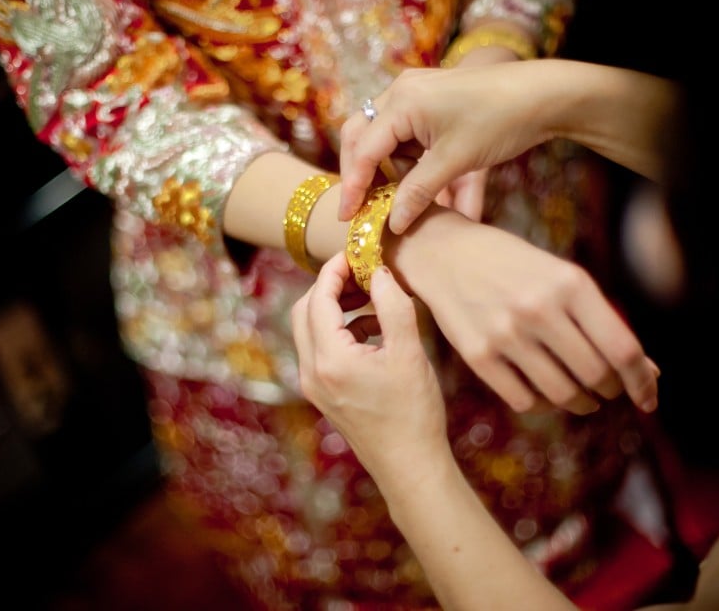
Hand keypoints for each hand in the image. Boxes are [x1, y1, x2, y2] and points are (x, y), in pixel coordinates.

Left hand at [291, 253, 448, 478]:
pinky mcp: (324, 393)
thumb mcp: (409, 352)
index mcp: (329, 359)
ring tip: (372, 299)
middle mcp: (311, 371)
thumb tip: (378, 272)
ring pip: (310, 330)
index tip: (355, 253)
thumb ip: (392, 306)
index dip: (333, 270)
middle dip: (330, 286)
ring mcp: (314, 385)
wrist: (410, 465)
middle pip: (305, 310)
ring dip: (336, 308)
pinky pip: (321, 349)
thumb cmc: (413, 413)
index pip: (318, 298)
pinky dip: (341, 330)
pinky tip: (375, 330)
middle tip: (361, 272)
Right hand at [339, 63, 551, 234]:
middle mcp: (401, 91)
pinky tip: (415, 180)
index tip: (347, 217)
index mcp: (403, 102)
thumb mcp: (455, 162)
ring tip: (394, 198)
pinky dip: (403, 158)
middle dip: (359, 174)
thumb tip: (391, 225)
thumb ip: (417, 193)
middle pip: (360, 136)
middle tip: (358, 208)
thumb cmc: (499, 121)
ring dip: (384, 167)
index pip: (363, 150)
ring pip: (381, 136)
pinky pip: (402, 132)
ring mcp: (414, 92)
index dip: (354, 187)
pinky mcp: (428, 99)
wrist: (542, 94)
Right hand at [389, 207, 659, 414]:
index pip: (622, 348)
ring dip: (580, 403)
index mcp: (570, 282)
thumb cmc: (513, 266)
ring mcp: (505, 333)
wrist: (443, 253)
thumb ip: (602, 321)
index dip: (641, 382)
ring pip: (562, 394)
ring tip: (581, 396)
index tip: (648, 399)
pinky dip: (542, 404)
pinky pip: (524, 400)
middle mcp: (539, 308)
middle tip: (607, 389)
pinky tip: (544, 392)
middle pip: (595, 375)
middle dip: (609, 390)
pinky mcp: (476, 354)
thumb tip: (648, 373)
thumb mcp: (561, 278)